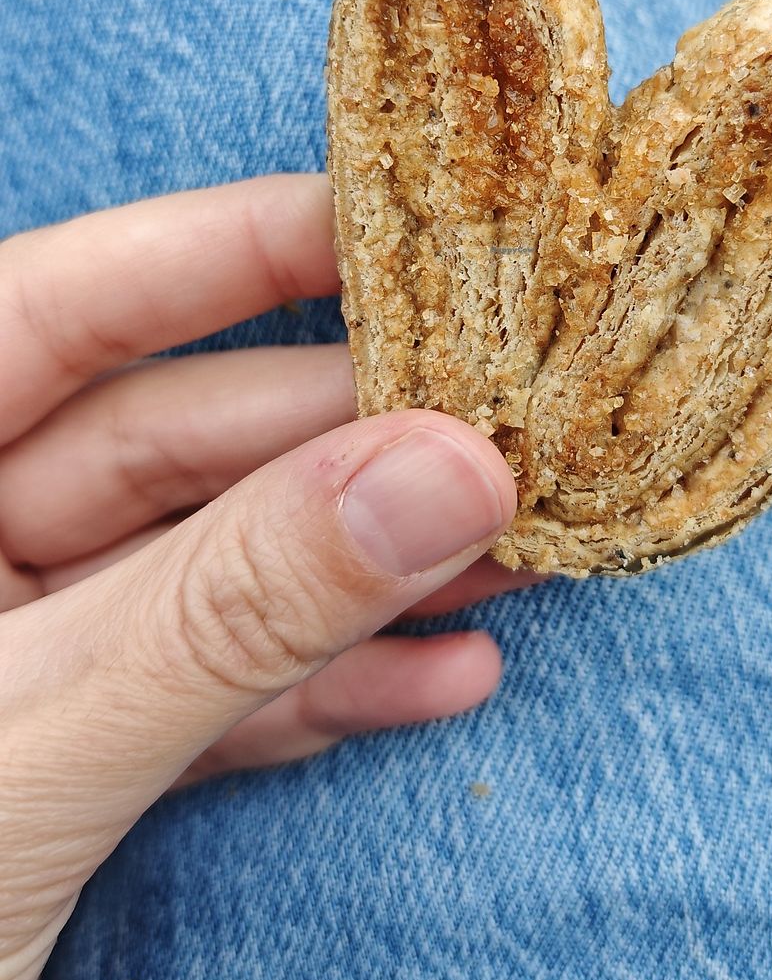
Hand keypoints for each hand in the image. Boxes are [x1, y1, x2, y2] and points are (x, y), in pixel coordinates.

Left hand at [0, 174, 526, 979]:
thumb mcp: (40, 745)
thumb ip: (234, 605)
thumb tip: (444, 469)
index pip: (60, 307)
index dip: (225, 250)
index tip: (389, 217)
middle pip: (161, 441)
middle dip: (342, 444)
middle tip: (502, 429)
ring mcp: (0, 657)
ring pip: (198, 571)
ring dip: (356, 573)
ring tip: (511, 556)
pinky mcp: (47, 762)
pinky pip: (194, 692)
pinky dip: (312, 691)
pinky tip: (439, 676)